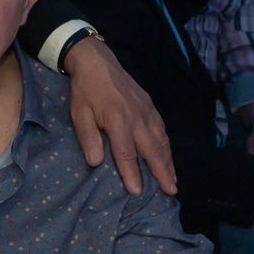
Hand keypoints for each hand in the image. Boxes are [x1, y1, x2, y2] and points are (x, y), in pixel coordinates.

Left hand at [63, 38, 176, 196]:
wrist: (97, 61)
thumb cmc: (85, 90)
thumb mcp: (79, 113)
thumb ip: (88, 137)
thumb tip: (95, 162)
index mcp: (117, 120)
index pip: (126, 153)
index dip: (131, 173)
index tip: (137, 192)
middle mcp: (137, 117)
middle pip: (152, 150)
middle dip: (162, 172)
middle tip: (171, 191)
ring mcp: (146, 111)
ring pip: (161, 141)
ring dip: (168, 162)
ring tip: (173, 181)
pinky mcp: (150, 106)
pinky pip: (162, 130)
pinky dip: (167, 146)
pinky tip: (169, 157)